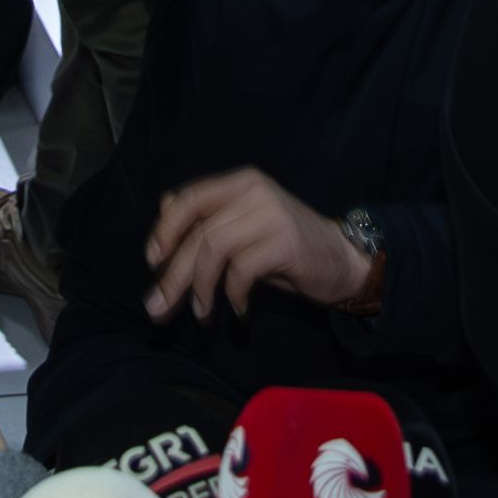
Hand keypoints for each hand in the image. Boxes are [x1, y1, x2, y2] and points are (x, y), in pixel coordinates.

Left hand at [142, 168, 369, 323]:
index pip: (189, 198)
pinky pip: (242, 269)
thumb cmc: (287, 249)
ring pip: (214, 247)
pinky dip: (233, 295)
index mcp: (241, 183)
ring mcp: (271, 213)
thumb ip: (210, 219)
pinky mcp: (286, 241)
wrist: (344, 262)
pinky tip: (239, 311)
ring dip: (200, 287)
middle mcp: (254, 191)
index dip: (165, 229)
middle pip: (198, 231)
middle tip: (158, 307)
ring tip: (202, 314)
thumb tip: (164, 209)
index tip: (153, 261)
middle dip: (173, 273)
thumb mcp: (244, 230)